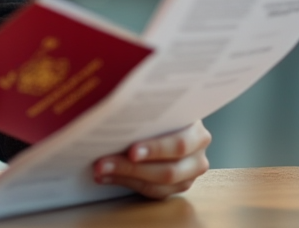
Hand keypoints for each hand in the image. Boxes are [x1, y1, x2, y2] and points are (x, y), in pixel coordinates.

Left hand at [92, 121, 210, 198]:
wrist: (173, 119)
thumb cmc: (162, 110)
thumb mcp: (160, 106)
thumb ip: (146, 110)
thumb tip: (112, 110)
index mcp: (197, 132)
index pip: (178, 145)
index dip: (155, 150)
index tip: (131, 151)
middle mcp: (198, 156)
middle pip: (168, 171)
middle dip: (131, 168)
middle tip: (103, 163)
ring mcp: (190, 174)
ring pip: (159, 185)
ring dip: (125, 177)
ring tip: (100, 170)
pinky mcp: (177, 186)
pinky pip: (152, 191)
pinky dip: (127, 183)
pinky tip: (107, 175)